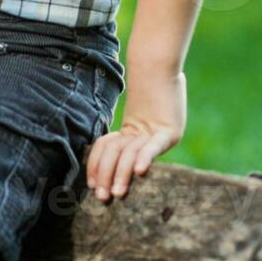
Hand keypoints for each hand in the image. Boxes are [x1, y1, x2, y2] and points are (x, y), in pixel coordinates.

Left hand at [85, 68, 184, 201]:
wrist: (159, 63)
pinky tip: (139, 172)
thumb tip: (135, 148)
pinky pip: (152, 147)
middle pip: (114, 154)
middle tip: (102, 197)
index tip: (92, 184)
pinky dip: (144, 158)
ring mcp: (152, 130)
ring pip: (129, 154)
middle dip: (107, 176)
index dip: (97, 165)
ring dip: (122, 175)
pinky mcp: (169, 130)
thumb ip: (143, 129)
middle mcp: (138, 131)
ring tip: (117, 193)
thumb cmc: (158, 88)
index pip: (105, 149)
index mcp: (130, 128)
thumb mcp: (150, 113)